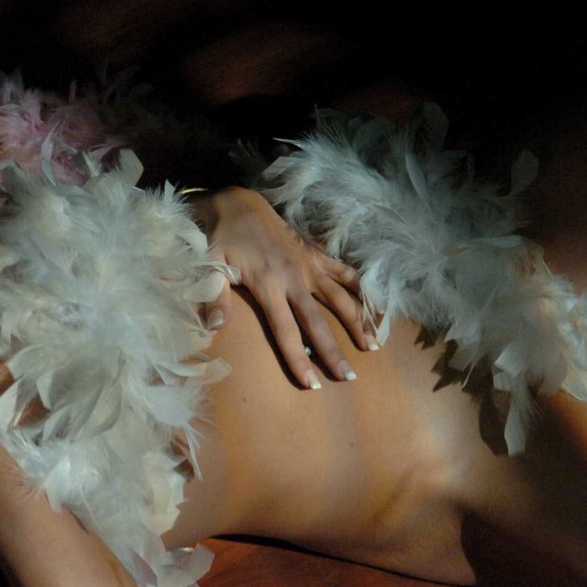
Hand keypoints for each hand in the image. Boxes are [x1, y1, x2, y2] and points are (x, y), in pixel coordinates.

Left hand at [192, 187, 374, 388]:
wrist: (237, 202)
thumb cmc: (221, 238)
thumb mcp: (209, 265)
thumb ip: (213, 297)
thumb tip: (213, 328)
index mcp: (268, 285)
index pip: (286, 331)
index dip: (299, 359)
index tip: (313, 383)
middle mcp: (294, 278)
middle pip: (318, 321)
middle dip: (334, 351)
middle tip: (349, 377)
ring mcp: (309, 264)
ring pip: (340, 297)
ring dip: (357, 322)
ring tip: (372, 346)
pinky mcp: (315, 253)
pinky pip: (344, 271)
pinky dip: (361, 287)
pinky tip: (377, 304)